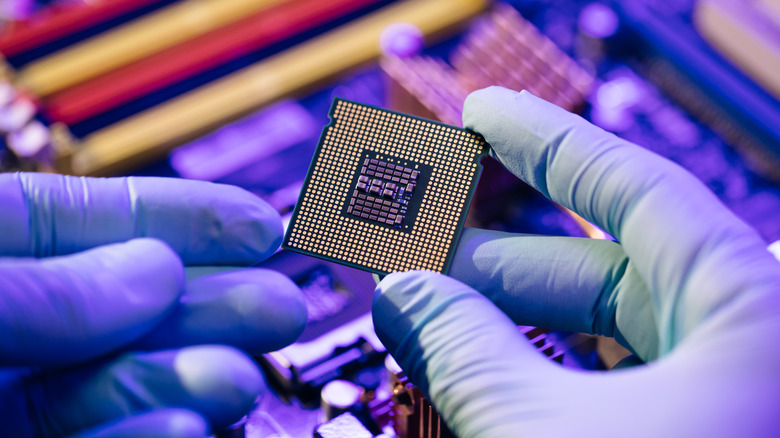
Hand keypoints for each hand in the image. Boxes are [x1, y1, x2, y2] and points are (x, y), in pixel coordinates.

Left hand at [0, 173, 305, 436]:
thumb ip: (39, 289)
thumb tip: (156, 269)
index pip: (85, 221)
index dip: (181, 217)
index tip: (258, 224)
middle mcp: (4, 331)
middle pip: (121, 310)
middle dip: (208, 307)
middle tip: (278, 308)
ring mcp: (6, 403)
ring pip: (110, 387)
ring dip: (183, 382)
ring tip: (234, 382)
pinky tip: (183, 428)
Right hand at [372, 87, 779, 436]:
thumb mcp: (552, 434)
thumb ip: (468, 356)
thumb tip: (402, 295)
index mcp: (748, 309)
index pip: (632, 187)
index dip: (545, 142)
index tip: (483, 115)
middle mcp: (747, 341)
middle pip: (607, 266)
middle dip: (500, 258)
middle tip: (421, 252)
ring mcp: (727, 393)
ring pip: (608, 335)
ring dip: (516, 325)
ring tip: (440, 324)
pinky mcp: (700, 432)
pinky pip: (618, 385)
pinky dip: (549, 376)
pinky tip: (497, 379)